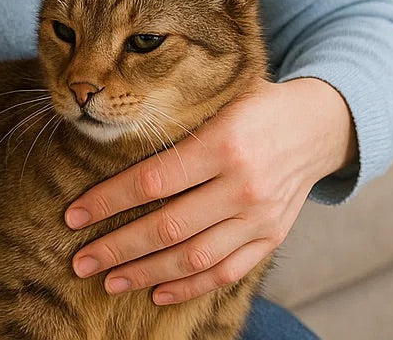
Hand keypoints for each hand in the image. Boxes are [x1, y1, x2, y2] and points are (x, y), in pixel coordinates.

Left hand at [65, 77, 355, 304]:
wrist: (318, 125)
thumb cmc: (254, 105)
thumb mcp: (216, 101)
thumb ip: (172, 125)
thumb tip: (105, 138)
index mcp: (223, 144)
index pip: (152, 181)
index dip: (108, 201)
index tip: (74, 216)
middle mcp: (243, 185)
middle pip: (168, 227)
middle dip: (118, 248)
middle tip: (81, 261)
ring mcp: (260, 217)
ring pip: (195, 257)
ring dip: (147, 273)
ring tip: (110, 281)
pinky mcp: (272, 237)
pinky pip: (227, 272)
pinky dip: (191, 287)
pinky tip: (157, 292)